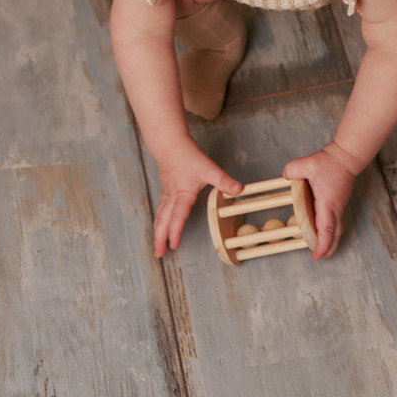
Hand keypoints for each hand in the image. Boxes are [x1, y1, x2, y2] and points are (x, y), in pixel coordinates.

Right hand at [153, 137, 241, 257]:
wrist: (170, 143)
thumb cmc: (187, 155)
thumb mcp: (209, 168)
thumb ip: (224, 181)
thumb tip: (239, 189)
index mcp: (183, 194)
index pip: (178, 216)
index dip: (175, 231)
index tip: (174, 244)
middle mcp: (173, 196)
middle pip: (163, 220)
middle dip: (160, 238)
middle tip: (158, 253)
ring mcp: (167, 192)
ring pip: (160, 215)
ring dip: (158, 231)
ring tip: (158, 245)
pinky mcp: (166, 188)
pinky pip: (160, 208)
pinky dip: (159, 220)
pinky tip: (161, 223)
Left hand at [283, 143, 359, 259]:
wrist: (347, 156)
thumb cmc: (330, 162)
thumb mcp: (308, 163)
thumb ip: (293, 169)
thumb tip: (285, 175)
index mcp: (328, 203)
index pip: (326, 228)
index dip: (322, 244)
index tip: (317, 255)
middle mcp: (335, 208)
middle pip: (335, 234)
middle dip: (328, 248)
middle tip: (319, 257)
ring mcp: (339, 206)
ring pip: (337, 229)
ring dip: (331, 241)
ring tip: (322, 249)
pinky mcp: (339, 202)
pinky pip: (336, 222)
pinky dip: (331, 231)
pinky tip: (323, 231)